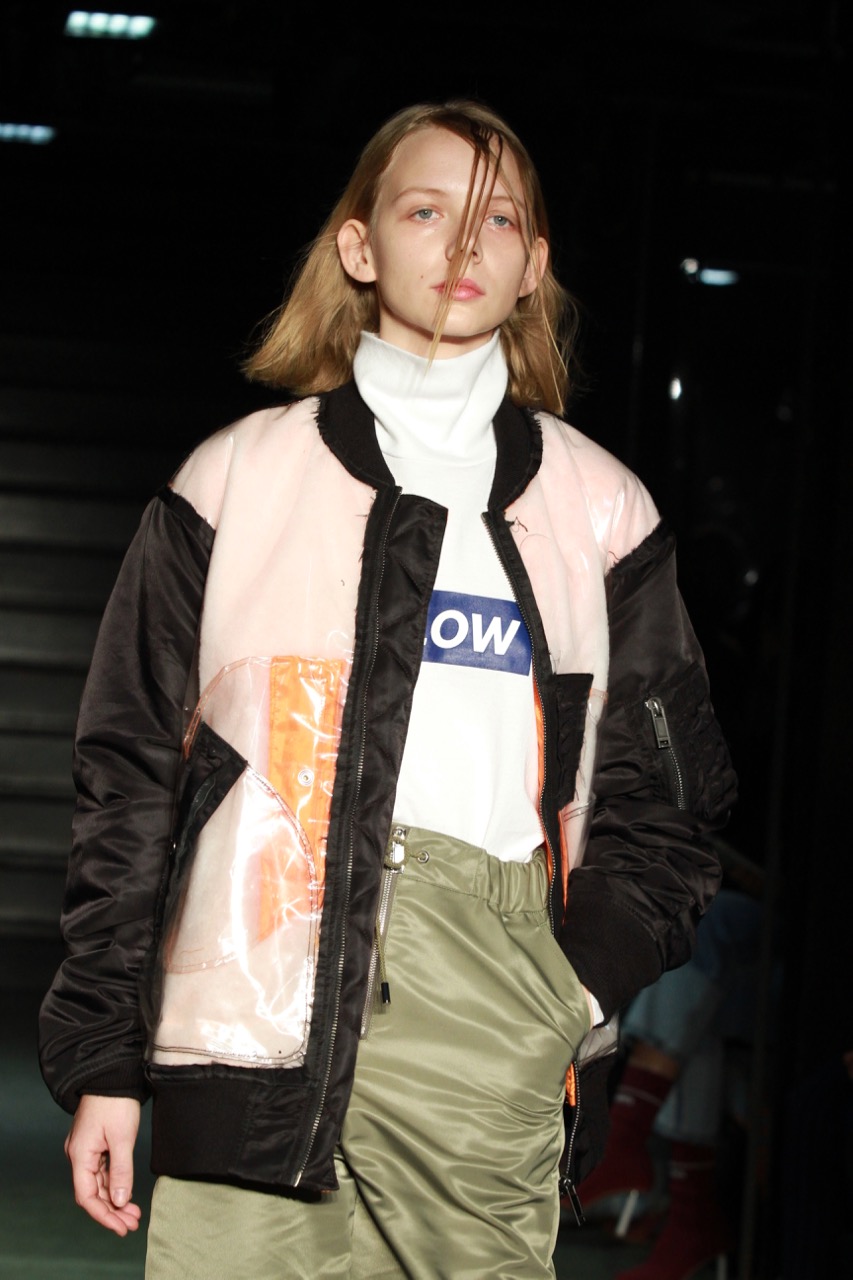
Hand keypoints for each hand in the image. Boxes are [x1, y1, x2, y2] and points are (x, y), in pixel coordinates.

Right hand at [65, 1095, 141, 1235]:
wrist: (113, 1075)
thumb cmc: (116, 1103)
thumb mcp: (122, 1138)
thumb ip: (121, 1171)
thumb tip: (119, 1200)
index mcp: (80, 1156)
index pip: (87, 1196)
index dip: (104, 1215)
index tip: (122, 1227)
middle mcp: (79, 1155)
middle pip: (92, 1193)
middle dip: (112, 1211)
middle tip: (132, 1224)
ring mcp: (86, 1150)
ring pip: (98, 1183)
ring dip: (114, 1199)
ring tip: (133, 1213)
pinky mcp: (96, 1143)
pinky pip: (102, 1171)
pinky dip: (114, 1184)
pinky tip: (125, 1193)